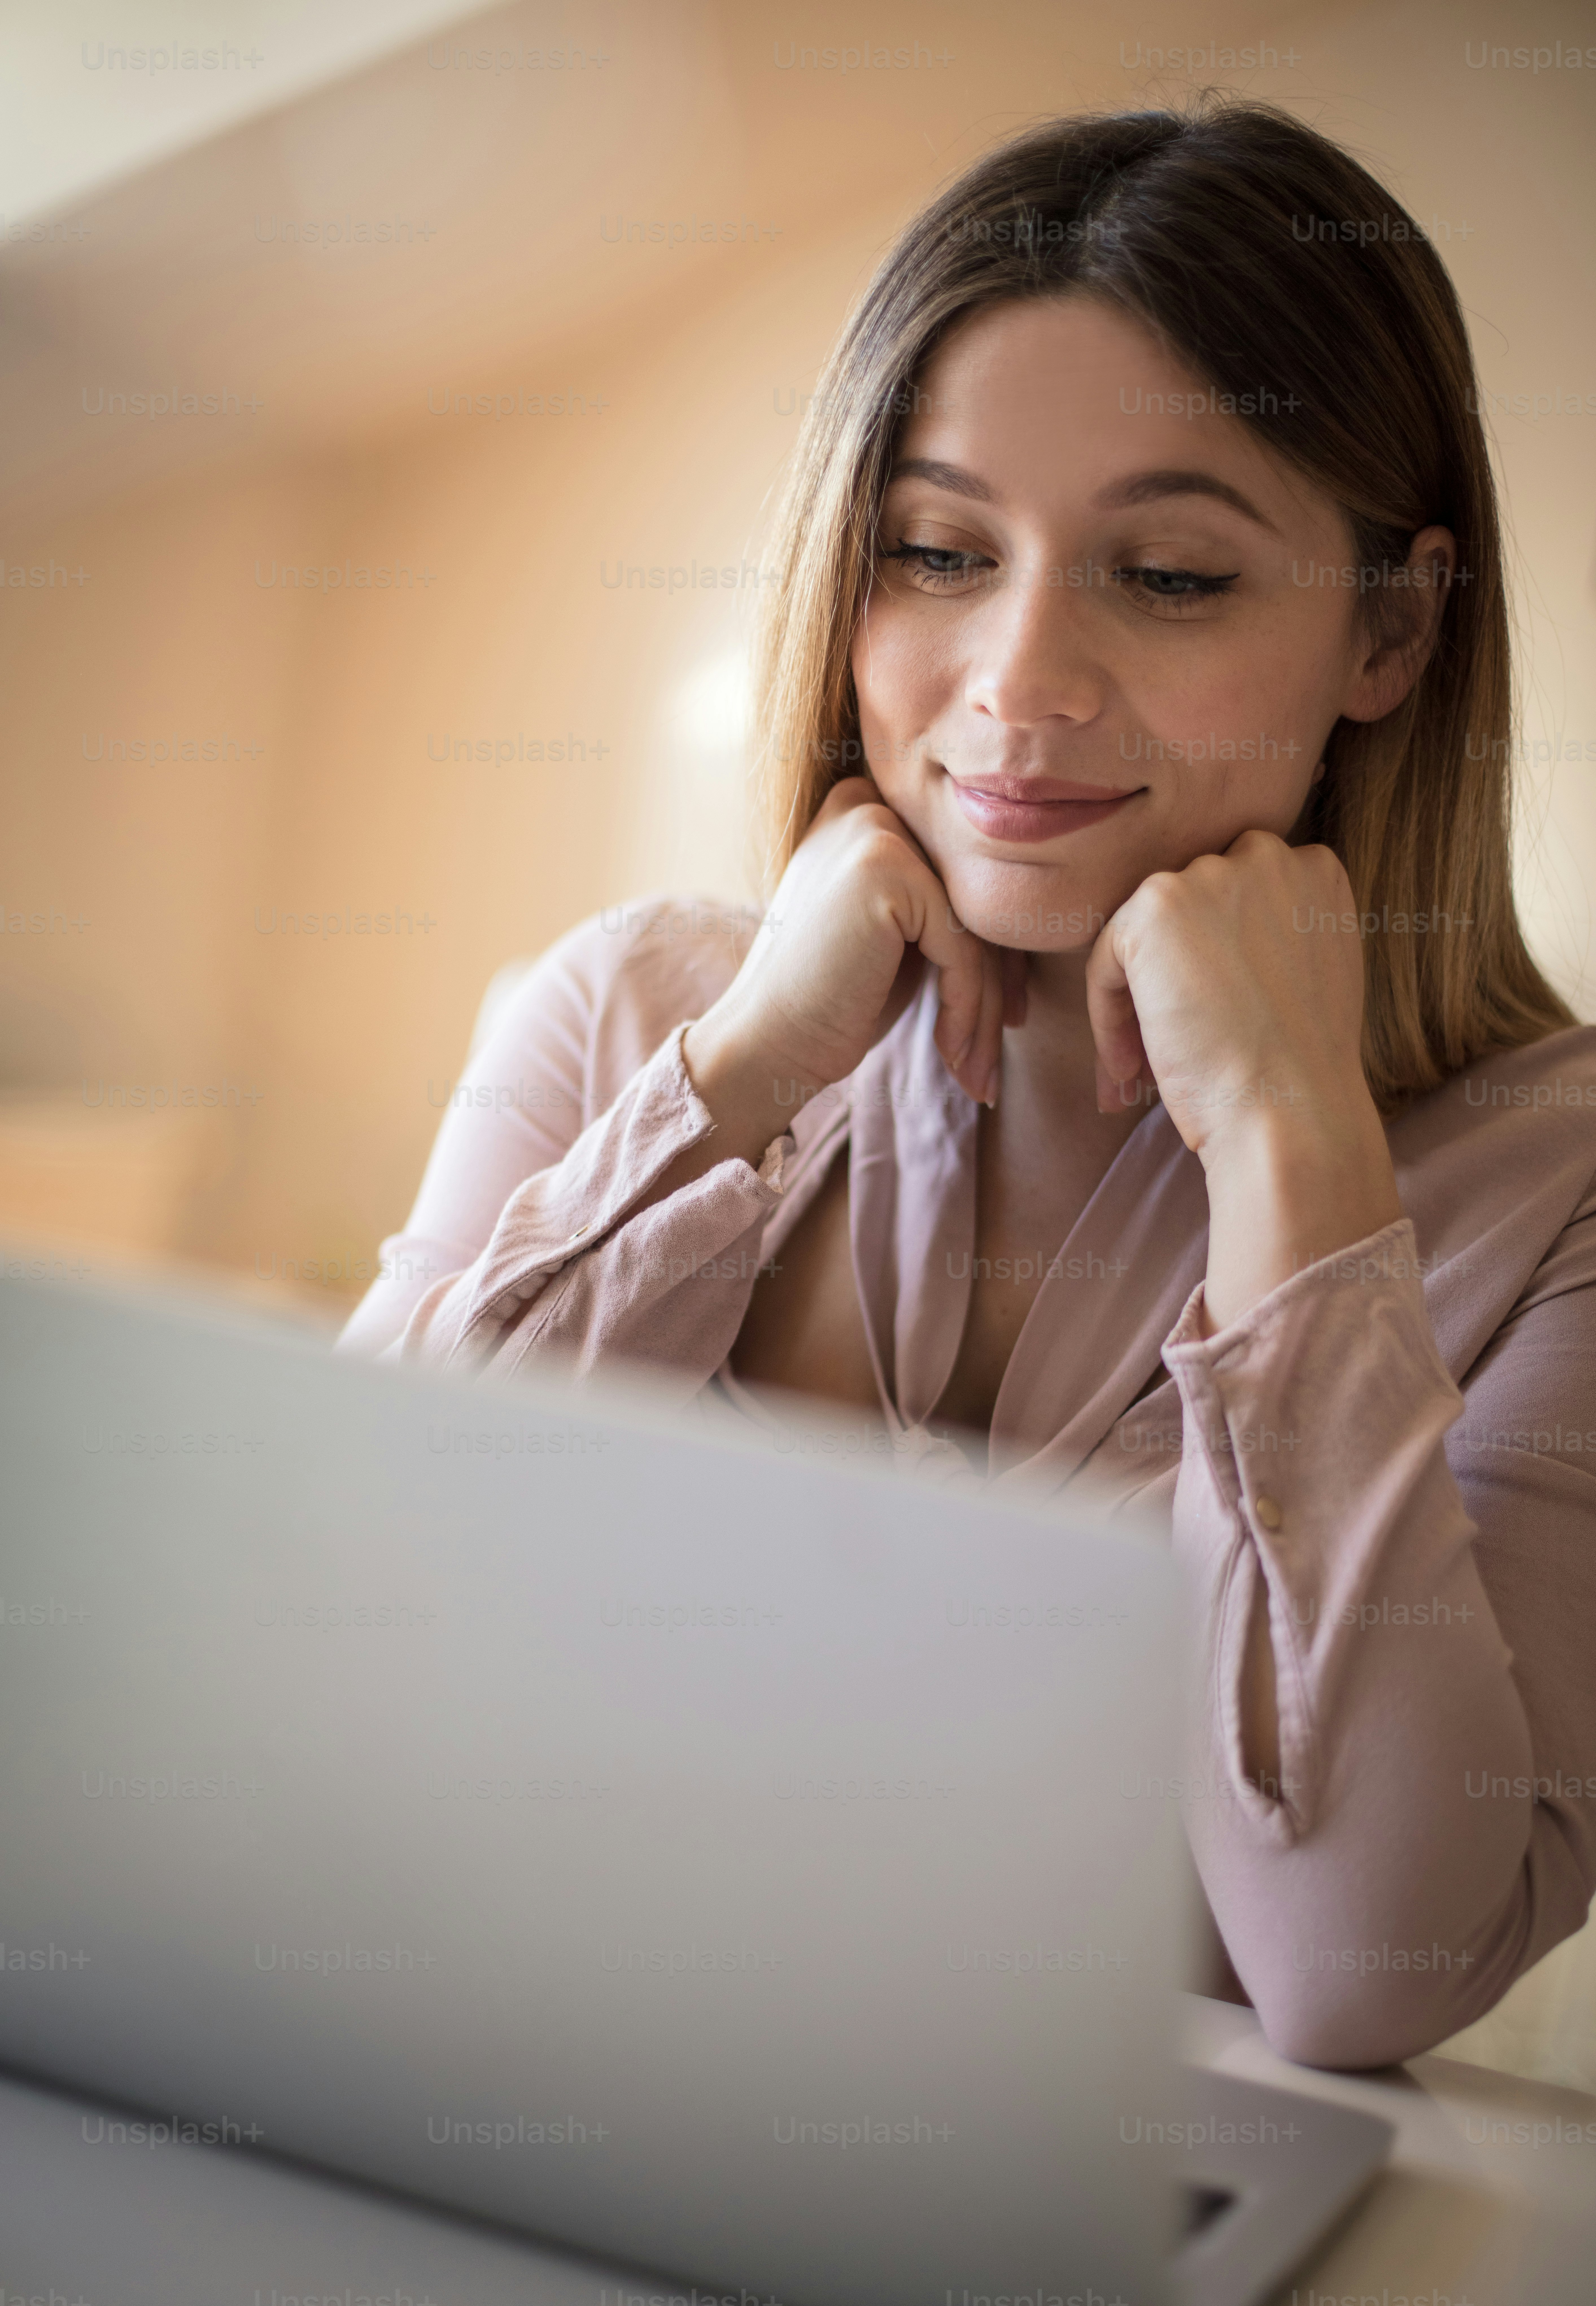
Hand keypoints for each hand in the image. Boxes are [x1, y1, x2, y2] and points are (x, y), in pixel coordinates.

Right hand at [684, 779, 1006, 1163]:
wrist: (765, 1042)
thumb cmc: (831, 998)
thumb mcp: (896, 936)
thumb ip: (944, 904)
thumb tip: (1037, 919)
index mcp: (865, 809)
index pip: (961, 874)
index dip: (994, 945)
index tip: (1007, 1012)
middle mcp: (869, 804)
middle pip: (974, 896)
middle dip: (1000, 980)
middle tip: (1006, 1041)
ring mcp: (874, 829)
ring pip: (976, 926)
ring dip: (986, 1009)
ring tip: (980, 1071)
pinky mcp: (885, 868)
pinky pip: (963, 947)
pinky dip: (967, 1009)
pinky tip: (952, 1054)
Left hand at [1084, 830, 1402, 1329]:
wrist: (1292, 1108)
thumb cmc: (1299, 1070)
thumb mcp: (1304, 979)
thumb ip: (1268, 938)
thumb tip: (1200, 950)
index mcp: (1315, 873)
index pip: (1235, 903)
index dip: (1213, 968)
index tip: (1210, 1024)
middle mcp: (1270, 857)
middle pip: (1188, 914)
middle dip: (1171, 980)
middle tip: (1168, 1053)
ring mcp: (1212, 874)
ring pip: (1144, 938)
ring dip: (1136, 1003)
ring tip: (1140, 1072)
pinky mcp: (1157, 905)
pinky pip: (1108, 960)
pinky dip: (1108, 1019)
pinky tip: (1130, 1071)